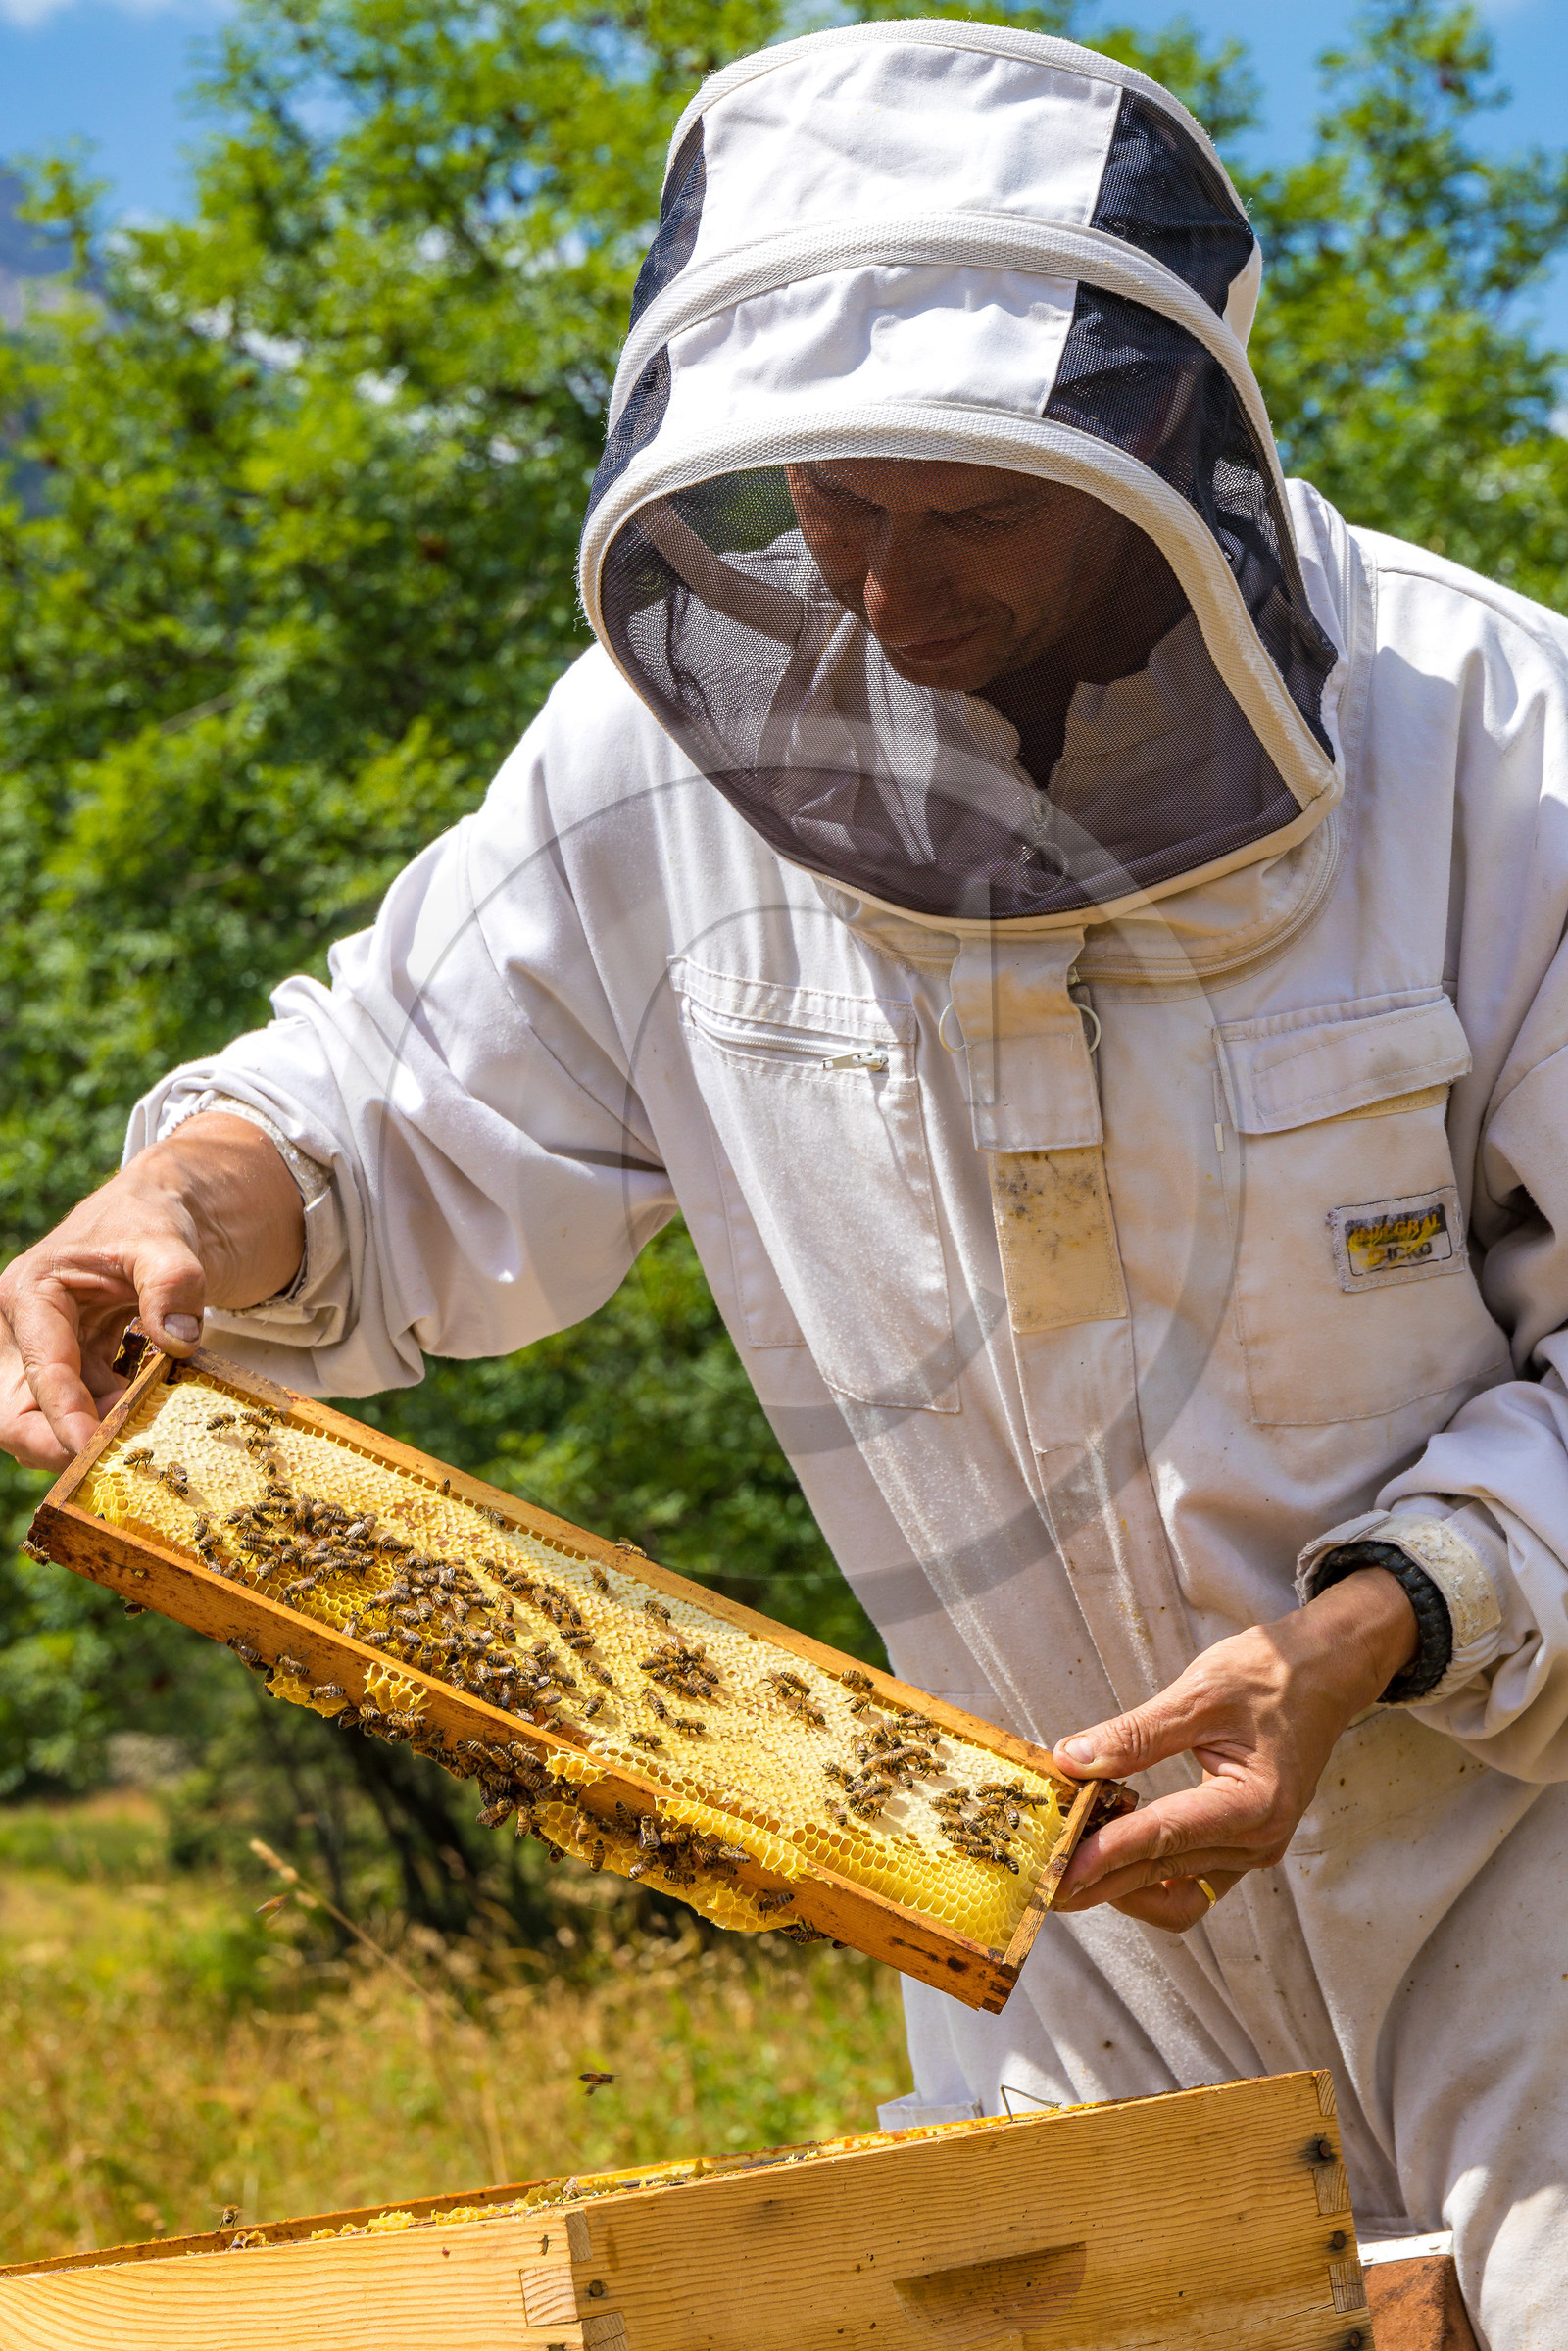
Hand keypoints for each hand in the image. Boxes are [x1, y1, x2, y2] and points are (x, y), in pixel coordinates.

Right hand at [0, 1115, 305, 1471]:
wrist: (163, 1212)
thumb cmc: (150, 1219)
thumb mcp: (165, 1242)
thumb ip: (172, 1284)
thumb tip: (178, 1341)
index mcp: (31, 1293)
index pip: (42, 1369)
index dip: (63, 1415)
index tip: (93, 1448)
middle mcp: (27, 1330)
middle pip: (19, 1413)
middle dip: (58, 1445)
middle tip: (113, 1463)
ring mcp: (50, 1352)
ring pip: (53, 1419)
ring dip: (97, 1435)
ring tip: (149, 1436)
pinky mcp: (77, 1366)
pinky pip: (88, 1408)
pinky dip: (117, 1419)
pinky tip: (153, 1417)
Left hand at [1050, 1569, 1420, 1932]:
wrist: (1325, 1672)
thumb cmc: (1271, 1674)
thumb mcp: (1198, 1693)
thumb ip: (1134, 1735)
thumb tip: (1072, 1760)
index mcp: (1254, 1804)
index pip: (1164, 1837)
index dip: (1106, 1854)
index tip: (1059, 1869)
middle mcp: (1258, 1841)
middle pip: (1165, 1875)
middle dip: (1102, 1881)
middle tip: (1044, 1882)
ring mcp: (1253, 1849)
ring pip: (1177, 1891)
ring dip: (1123, 1884)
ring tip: (1070, 1864)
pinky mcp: (1242, 1844)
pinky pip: (1191, 1879)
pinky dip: (1149, 1873)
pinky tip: (1110, 1852)